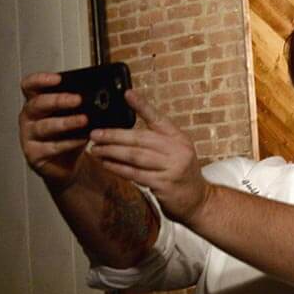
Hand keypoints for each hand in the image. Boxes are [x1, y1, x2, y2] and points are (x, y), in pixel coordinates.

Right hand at [19, 72, 88, 189]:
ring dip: (66, 122)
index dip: (40, 80)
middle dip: (58, 100)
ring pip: (44, 126)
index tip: (58, 79)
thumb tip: (103, 93)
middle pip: (37, 104)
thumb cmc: (71, 134)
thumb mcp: (76, 114)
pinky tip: (82, 139)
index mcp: (36, 102)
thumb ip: (81, 103)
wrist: (69, 163)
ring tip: (84, 120)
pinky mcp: (34, 154)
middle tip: (78, 99)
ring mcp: (29, 136)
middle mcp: (29, 117)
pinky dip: (69, 143)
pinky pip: (51, 147)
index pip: (30, 86)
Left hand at [88, 90, 211, 222]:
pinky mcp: (163, 184)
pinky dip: (118, 168)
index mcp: (179, 138)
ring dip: (111, 152)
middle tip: (95, 134)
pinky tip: (106, 164)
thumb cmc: (181, 173)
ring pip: (135, 156)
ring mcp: (171, 167)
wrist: (198, 200)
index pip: (158, 118)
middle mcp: (177, 150)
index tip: (127, 94)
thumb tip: (125, 131)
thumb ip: (158, 141)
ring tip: (95, 149)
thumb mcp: (176, 151)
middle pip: (140, 139)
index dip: (143, 105)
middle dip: (114, 135)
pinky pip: (135, 174)